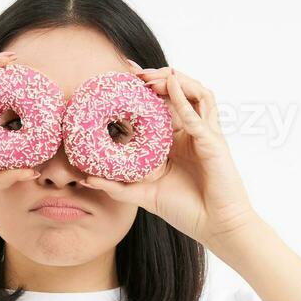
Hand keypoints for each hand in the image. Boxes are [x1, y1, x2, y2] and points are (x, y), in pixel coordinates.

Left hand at [78, 64, 258, 246]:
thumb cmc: (187, 211)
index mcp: (177, 141)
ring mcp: (205, 135)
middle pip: (178, 92)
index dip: (145, 88)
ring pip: (195, 92)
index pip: (161, 105)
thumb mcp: (144, 195)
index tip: (122, 76)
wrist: (216, 228)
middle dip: (157, 77)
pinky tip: (169, 86)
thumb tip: (85, 178)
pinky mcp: (214, 142)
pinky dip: (184, 97)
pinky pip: (200, 114)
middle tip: (132, 73)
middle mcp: (192, 132)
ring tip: (150, 78)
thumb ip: (117, 186)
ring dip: (173, 80)